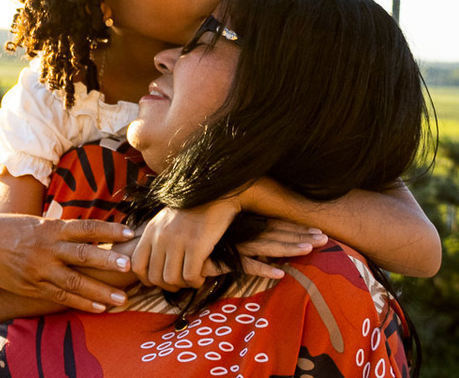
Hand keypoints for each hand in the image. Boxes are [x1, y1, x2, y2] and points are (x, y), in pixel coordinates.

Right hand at [0, 214, 135, 312]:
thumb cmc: (11, 230)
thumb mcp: (36, 224)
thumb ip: (60, 230)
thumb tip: (88, 232)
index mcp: (50, 228)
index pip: (86, 228)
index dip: (109, 230)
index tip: (130, 232)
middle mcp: (48, 248)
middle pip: (83, 255)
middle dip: (107, 261)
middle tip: (129, 266)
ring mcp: (40, 269)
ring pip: (75, 282)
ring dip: (100, 292)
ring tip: (123, 299)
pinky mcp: (33, 287)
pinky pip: (62, 297)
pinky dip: (82, 303)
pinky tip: (100, 308)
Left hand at [131, 199, 239, 291]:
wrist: (214, 194)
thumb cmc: (191, 210)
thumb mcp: (164, 221)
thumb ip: (156, 239)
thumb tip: (152, 263)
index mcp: (150, 231)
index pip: (137, 265)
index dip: (147, 279)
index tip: (161, 280)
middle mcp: (160, 237)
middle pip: (155, 277)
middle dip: (169, 286)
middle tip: (182, 282)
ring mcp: (177, 241)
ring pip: (172, 279)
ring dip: (184, 285)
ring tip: (193, 279)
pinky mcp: (196, 245)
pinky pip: (190, 275)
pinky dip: (196, 281)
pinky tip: (202, 276)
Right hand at [203, 219, 327, 280]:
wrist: (172, 246)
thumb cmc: (199, 241)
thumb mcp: (225, 237)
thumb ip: (244, 237)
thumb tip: (267, 243)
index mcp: (242, 225)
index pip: (274, 224)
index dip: (296, 228)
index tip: (319, 230)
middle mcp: (239, 231)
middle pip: (275, 233)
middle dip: (300, 235)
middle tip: (325, 238)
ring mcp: (231, 244)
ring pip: (264, 245)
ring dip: (287, 247)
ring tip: (308, 249)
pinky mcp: (221, 258)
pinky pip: (245, 264)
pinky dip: (262, 268)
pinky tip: (280, 273)